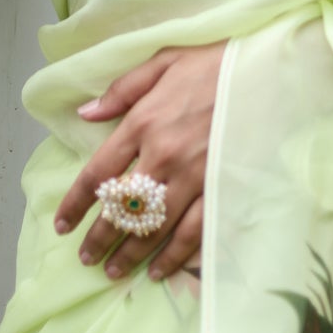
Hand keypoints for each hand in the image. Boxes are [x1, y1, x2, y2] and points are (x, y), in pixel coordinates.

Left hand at [54, 43, 227, 282]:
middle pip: (121, 209)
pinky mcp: (221, 190)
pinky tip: (158, 271)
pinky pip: (192, 234)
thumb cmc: (215, 62)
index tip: (62, 225)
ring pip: (153, 228)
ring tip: (112, 272)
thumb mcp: (163, 61)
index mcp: (144, 122)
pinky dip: (173, 257)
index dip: (75, 203)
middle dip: (99, 239)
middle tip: (85, 258)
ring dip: (129, 254)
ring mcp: (194, 177)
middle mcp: (163, 155)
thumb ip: (122, 90)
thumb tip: (85, 114)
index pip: (97, 173)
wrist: (269, 69)